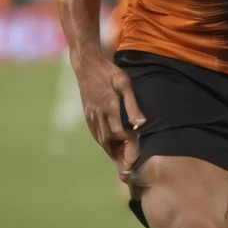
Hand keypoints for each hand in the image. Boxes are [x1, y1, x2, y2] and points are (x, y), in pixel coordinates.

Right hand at [73, 53, 145, 173]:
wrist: (87, 65)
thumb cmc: (109, 72)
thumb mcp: (125, 83)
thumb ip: (133, 104)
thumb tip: (141, 125)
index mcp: (108, 106)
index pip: (118, 133)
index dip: (129, 141)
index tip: (138, 141)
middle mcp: (97, 114)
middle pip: (108, 141)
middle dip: (120, 154)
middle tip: (131, 163)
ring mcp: (90, 116)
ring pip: (101, 140)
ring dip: (112, 151)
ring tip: (123, 159)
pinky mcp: (87, 115)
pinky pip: (96, 134)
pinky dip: (104, 143)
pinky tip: (112, 146)